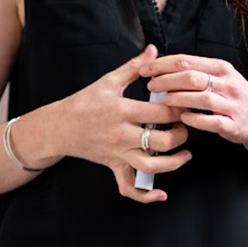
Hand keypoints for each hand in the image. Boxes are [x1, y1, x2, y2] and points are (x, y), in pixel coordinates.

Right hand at [60, 44, 190, 202]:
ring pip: (152, 166)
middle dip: (181, 134)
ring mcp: (118, 154)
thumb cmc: (84, 101)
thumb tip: (154, 50)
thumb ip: (135, 67)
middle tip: (186, 125)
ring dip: (174, 163)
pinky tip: (161, 193)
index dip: (180, 109)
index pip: (162, 113)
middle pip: (162, 141)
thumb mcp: (109, 81)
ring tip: (185, 153)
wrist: (59, 126)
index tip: (188, 104)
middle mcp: (122, 134)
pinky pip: (130, 188)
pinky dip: (146, 196)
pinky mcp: (114, 167)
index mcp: (123, 110)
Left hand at [140, 54, 247, 152]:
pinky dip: (195, 119)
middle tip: (150, 85)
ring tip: (163, 101)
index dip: (162, 64)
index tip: (145, 68)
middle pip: (191, 76)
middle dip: (166, 80)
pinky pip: (212, 121)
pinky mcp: (233, 124)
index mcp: (220, 68)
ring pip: (201, 97)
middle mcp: (227, 83)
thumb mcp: (220, 77)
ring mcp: (231, 104)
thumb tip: (162, 67)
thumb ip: (195, 71)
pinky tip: (183, 118)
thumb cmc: (235, 97)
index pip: (186, 60)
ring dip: (178, 98)